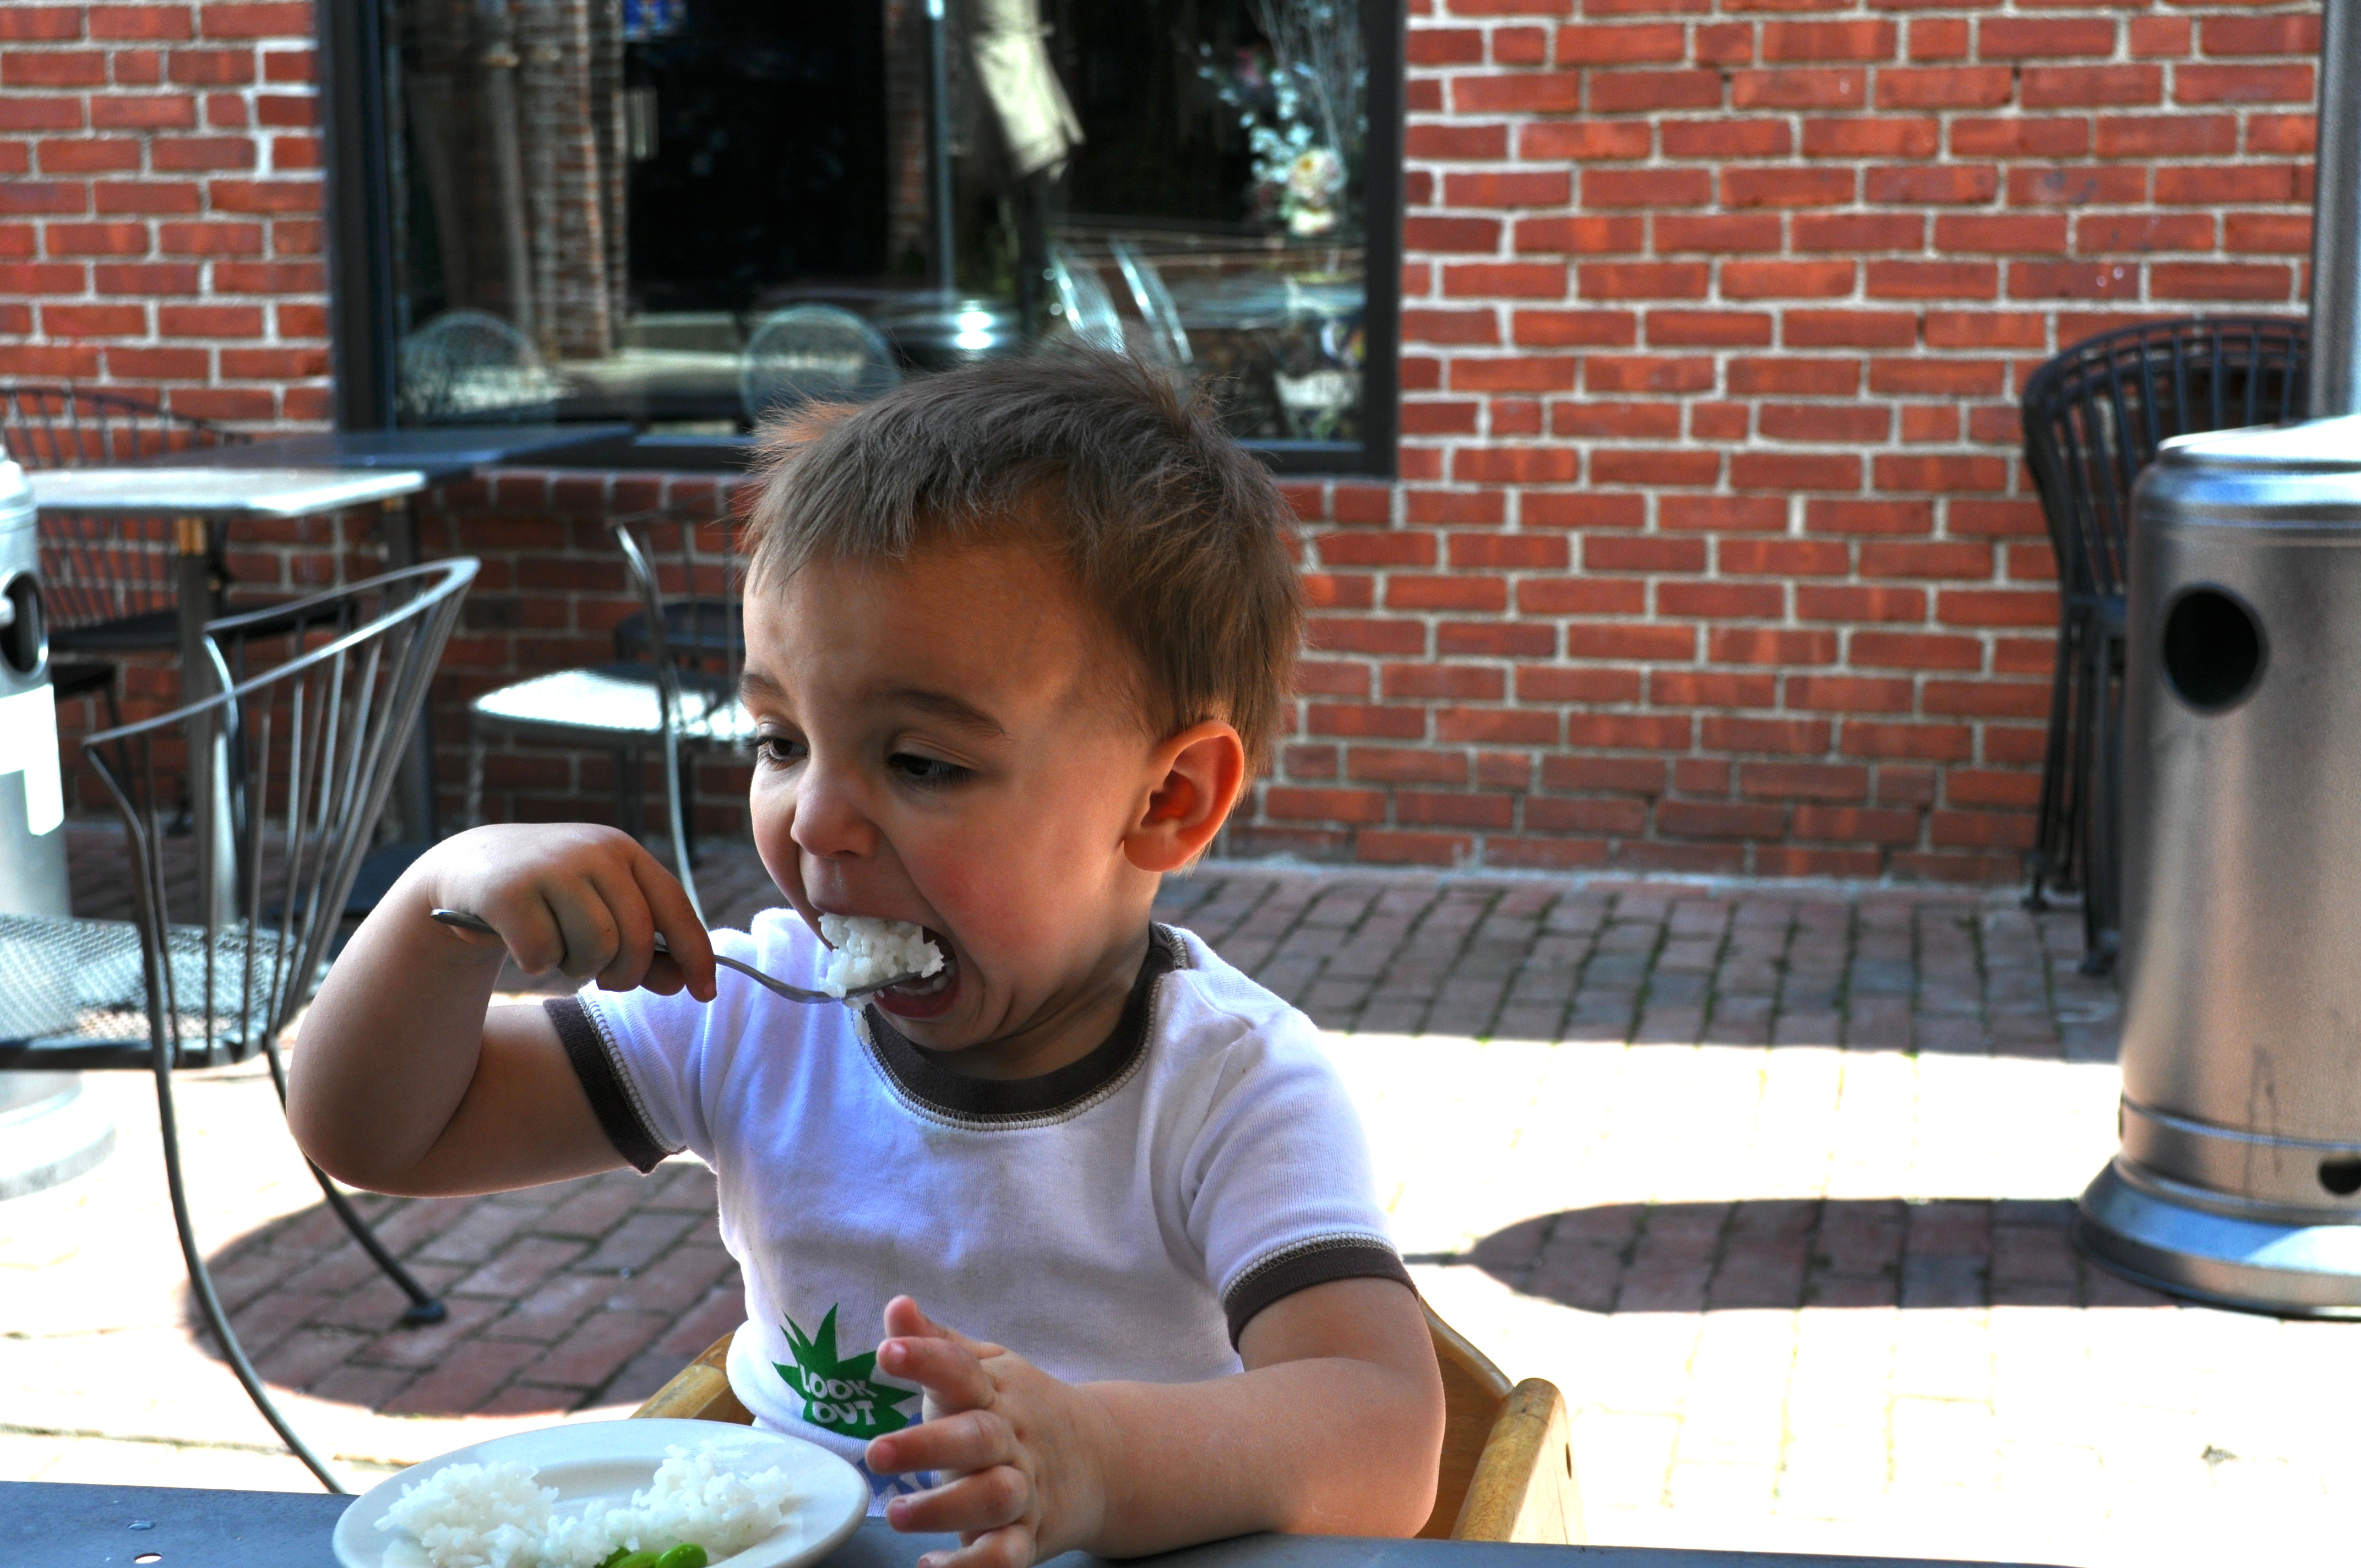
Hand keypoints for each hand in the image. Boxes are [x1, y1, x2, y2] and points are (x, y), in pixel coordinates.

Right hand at [418, 824, 715, 1000]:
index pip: (675, 906)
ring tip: (561, 952)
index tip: (706, 993)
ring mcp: (551, 866)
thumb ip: (645, 948)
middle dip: (626, 974)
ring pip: (596, 947)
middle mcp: (593, 851)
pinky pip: (544, 954)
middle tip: (604, 978)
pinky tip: (522, 944)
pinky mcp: (509, 890)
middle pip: (638, 937)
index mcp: (624, 852)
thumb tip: (682, 984)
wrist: (471, 869)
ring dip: (580, 968)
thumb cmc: (551, 899)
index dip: (696, 954)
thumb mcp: (601, 912)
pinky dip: (538, 964)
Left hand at [863, 1296, 1114, 1567]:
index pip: (960, 1368)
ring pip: (993, 1497)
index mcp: (996, 1391)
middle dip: (927, 1445)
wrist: (1105, 1459)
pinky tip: (931, 1565)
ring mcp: (1025, 1488)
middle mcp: (1011, 1438)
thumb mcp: (986, 1368)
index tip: (885, 1353)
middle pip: (976, 1437)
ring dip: (944, 1507)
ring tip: (896, 1513)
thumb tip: (896, 1304)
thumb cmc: (1022, 1410)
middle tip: (877, 1452)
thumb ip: (937, 1343)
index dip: (925, 1358)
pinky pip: (1005, 1556)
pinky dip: (971, 1567)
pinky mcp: (1029, 1536)